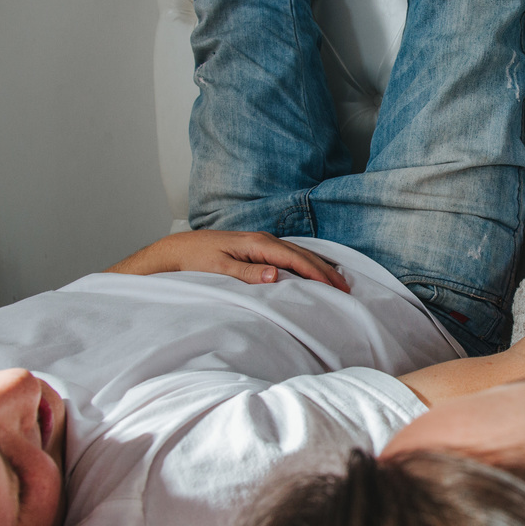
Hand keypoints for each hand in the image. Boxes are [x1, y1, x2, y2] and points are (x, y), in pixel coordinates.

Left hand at [106, 230, 349, 290]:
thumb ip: (247, 273)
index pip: (294, 259)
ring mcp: (261, 241)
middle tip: (346, 287)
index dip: (317, 273)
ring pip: (298, 253)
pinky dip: (306, 262)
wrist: (178, 250)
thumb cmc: (196, 261)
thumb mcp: (219, 269)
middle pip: (302, 254)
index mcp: (256, 244)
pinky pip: (290, 254)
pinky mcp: (258, 246)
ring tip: (337, 280)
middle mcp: (262, 239)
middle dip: (325, 270)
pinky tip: (313, 269)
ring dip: (319, 266)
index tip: (335, 286)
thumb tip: (275, 274)